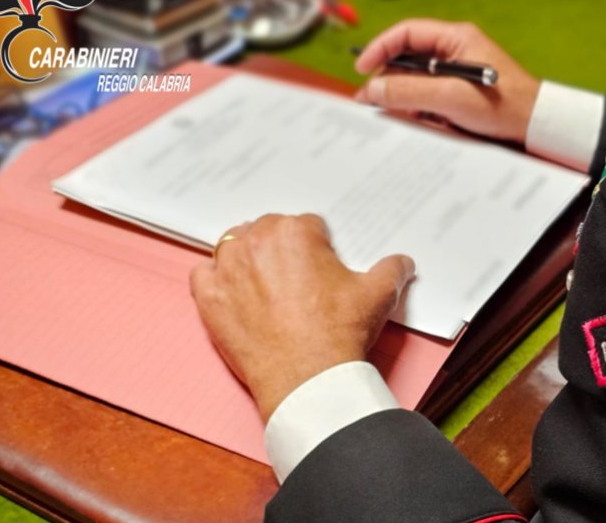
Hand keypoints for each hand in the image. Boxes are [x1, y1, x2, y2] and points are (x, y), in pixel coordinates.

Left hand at [189, 214, 413, 421]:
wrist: (309, 380)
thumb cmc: (339, 334)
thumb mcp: (379, 295)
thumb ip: (392, 269)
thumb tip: (402, 263)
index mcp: (296, 233)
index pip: (307, 225)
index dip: (318, 246)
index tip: (322, 265)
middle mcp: (257, 243)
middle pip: (268, 230)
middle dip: (283, 248)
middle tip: (299, 277)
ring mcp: (228, 270)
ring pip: (234, 246)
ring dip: (247, 257)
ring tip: (266, 281)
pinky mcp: (209, 298)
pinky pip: (203, 274)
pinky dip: (215, 280)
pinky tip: (234, 292)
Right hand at [354, 18, 540, 143]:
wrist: (536, 128)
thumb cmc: (505, 106)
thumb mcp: (450, 97)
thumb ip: (408, 90)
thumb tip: (372, 89)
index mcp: (457, 38)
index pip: (406, 33)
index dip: (380, 48)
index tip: (362, 68)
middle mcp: (456, 52)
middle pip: (407, 60)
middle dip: (389, 81)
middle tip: (372, 101)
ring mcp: (458, 74)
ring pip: (416, 82)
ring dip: (406, 99)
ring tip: (403, 116)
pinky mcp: (460, 95)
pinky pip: (429, 98)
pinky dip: (421, 110)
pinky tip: (424, 123)